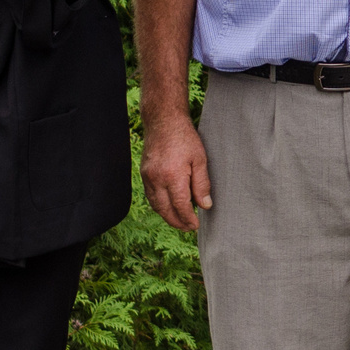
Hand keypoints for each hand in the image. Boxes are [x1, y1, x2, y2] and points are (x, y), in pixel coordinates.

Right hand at [142, 113, 213, 231]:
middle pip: (165, 210)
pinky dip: (159, 205)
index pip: (180, 206)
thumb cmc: (185, 138)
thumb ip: (202, 184)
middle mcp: (157, 179)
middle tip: (188, 228)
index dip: (188, 219)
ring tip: (179, 221)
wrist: (163, 121)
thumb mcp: (200, 159)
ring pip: (155, 205)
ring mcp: (147, 177)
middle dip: (176, 222)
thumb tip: (205, 205)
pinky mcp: (144, 173)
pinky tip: (167, 207)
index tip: (195, 225)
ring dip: (166, 216)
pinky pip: (150, 196)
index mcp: (172, 176)